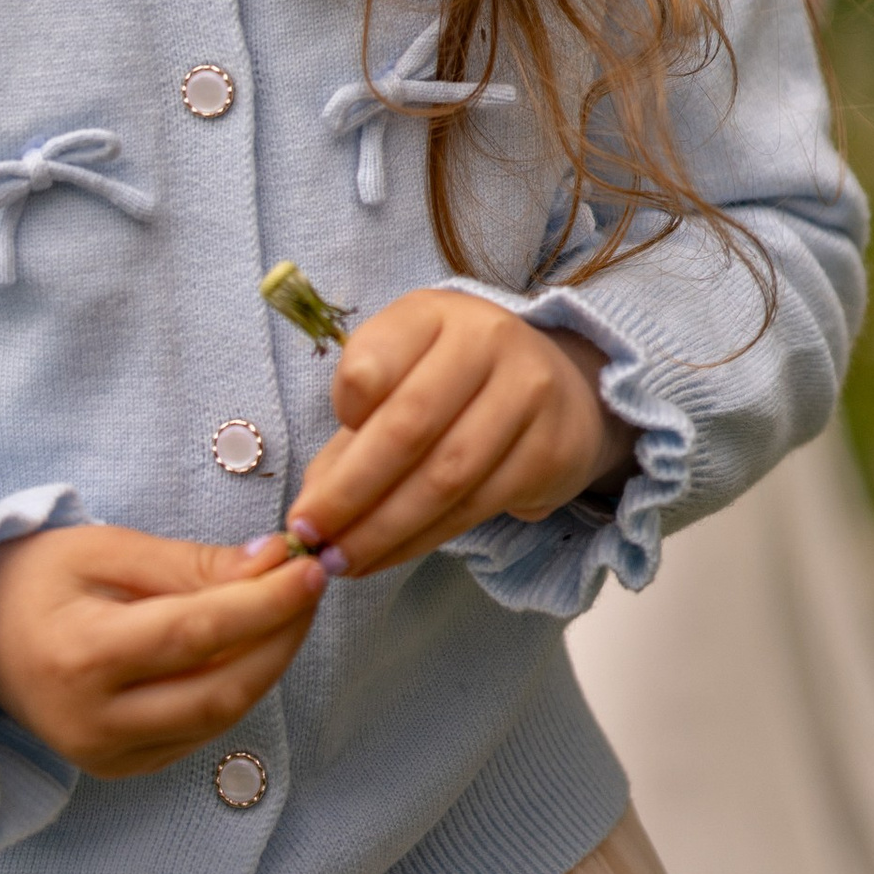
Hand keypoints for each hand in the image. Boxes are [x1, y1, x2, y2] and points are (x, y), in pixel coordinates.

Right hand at [0, 525, 324, 779]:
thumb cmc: (36, 579)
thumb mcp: (104, 548)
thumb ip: (187, 564)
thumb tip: (270, 564)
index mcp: (83, 656)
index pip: (196, 635)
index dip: (264, 605)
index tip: (310, 567)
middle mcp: (96, 721)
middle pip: (219, 691)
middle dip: (281, 637)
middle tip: (311, 583)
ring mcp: (107, 755)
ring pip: (218, 719)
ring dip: (268, 664)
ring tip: (289, 608)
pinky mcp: (120, 768)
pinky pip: (198, 733)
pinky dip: (234, 688)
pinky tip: (249, 645)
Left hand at [285, 289, 631, 576]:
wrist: (564, 388)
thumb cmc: (460, 381)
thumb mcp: (407, 374)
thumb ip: (359, 428)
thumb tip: (312, 504)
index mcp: (435, 313)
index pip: (372, 361)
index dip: (340, 413)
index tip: (316, 455)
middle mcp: (487, 341)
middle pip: (407, 428)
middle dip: (350, 493)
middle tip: (309, 536)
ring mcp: (528, 394)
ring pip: (443, 478)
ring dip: (383, 530)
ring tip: (340, 561)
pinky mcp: (551, 451)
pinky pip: (476, 507)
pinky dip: (422, 540)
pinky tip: (388, 556)